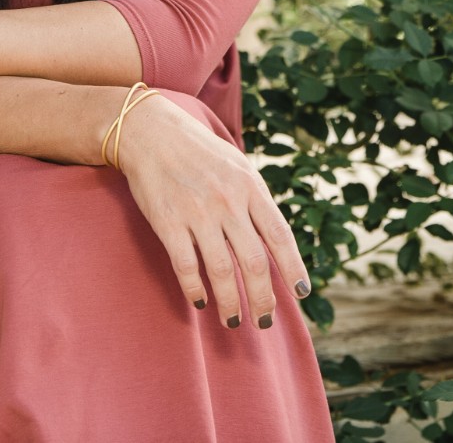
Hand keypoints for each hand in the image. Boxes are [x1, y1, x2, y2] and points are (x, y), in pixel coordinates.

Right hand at [116, 93, 311, 330]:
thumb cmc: (199, 151)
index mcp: (249, 186)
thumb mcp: (237, 166)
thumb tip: (275, 241)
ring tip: (232, 321)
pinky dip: (195, 289)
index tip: (300, 293)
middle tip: (264, 320)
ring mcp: (197, 213)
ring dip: (230, 303)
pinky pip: (186, 266)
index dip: (293, 268)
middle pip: (254, 262)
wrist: (151, 132)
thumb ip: (255, 199)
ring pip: (221, 271)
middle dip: (262, 298)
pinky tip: (200, 301)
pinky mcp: (168, 222)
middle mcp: (227, 201)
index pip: (279, 235)